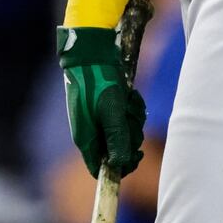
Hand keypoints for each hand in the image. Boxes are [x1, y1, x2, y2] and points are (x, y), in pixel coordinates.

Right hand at [60, 25, 144, 178]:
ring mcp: (98, 120)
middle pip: (116, 150)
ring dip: (132, 119)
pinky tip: (129, 95)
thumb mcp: (111, 114)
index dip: (119, 168)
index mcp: (86, 139)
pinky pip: (124, 117)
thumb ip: (117, 140)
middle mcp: (91, 132)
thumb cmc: (98, 84)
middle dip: (130, 136)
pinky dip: (131, 108)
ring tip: (129, 102)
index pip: (99, 168)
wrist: (91, 54)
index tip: (136, 157)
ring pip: (124, 132)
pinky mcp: (106, 108)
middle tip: (132, 120)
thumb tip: (120, 165)